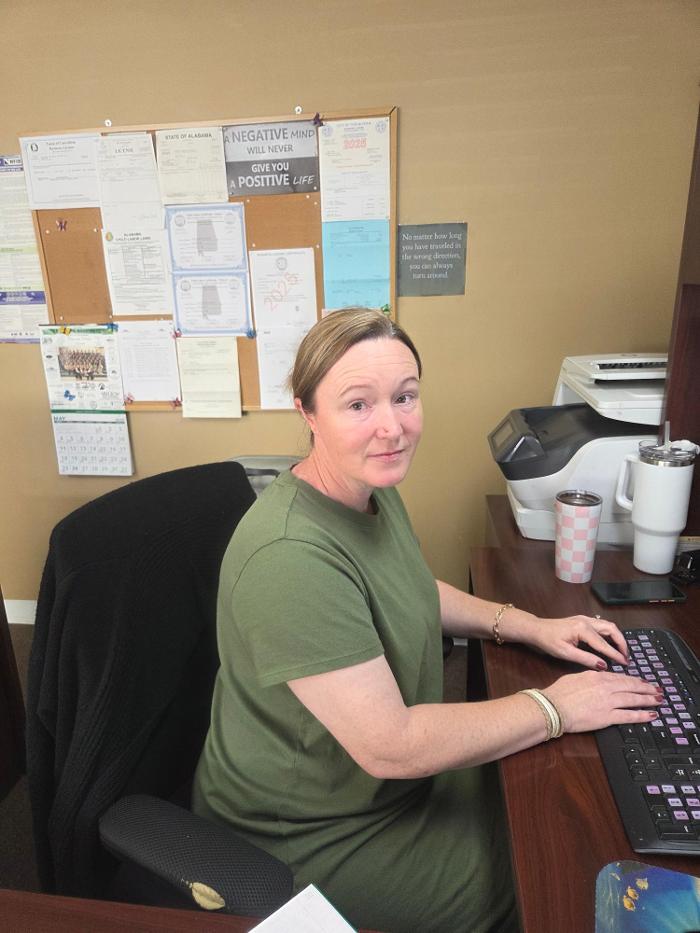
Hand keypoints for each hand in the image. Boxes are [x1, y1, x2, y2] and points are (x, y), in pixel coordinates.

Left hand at [529, 614, 627, 668]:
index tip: (625, 664)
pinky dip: (610, 633)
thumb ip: (586, 659)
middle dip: (622, 643)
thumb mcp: (565, 653)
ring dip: (617, 637)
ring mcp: (585, 618)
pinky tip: (611, 643)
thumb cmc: (548, 641)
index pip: (604, 644)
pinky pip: (601, 625)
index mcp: (582, 629)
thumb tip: (603, 666)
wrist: (536, 629)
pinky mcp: (582, 619)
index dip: (616, 655)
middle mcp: (586, 621)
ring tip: (621, 651)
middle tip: (626, 657)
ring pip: (608, 625)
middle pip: (611, 629)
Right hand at [543, 670, 661, 732]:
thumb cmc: (559, 693)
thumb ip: (590, 677)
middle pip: (631, 686)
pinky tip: (651, 715)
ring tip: (659, 700)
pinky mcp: (608, 717)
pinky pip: (629, 715)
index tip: (643, 682)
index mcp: (597, 676)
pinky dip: (642, 715)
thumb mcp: (575, 678)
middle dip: (646, 688)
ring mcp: (608, 702)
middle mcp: (605, 687)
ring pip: (633, 699)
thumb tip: (598, 677)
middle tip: (657, 689)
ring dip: (648, 699)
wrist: (553, 707)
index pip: (621, 677)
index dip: (634, 680)